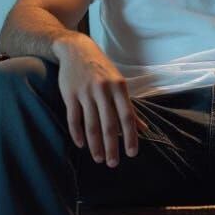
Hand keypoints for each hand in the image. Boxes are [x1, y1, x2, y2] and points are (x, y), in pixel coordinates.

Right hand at [55, 34, 147, 166]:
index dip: (130, 136)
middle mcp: (103, 90)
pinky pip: (74, 119)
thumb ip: (130, 107)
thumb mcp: (119, 84)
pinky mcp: (70, 94)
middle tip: (113, 164)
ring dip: (95, 145)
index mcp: (119, 87)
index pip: (127, 117)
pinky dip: (77, 134)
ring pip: (91, 124)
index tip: (132, 153)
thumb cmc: (102, 70)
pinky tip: (81, 145)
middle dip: (111, 146)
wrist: (76, 50)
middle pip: (109, 124)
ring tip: (99, 158)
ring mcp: (85, 92)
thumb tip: (144, 129)